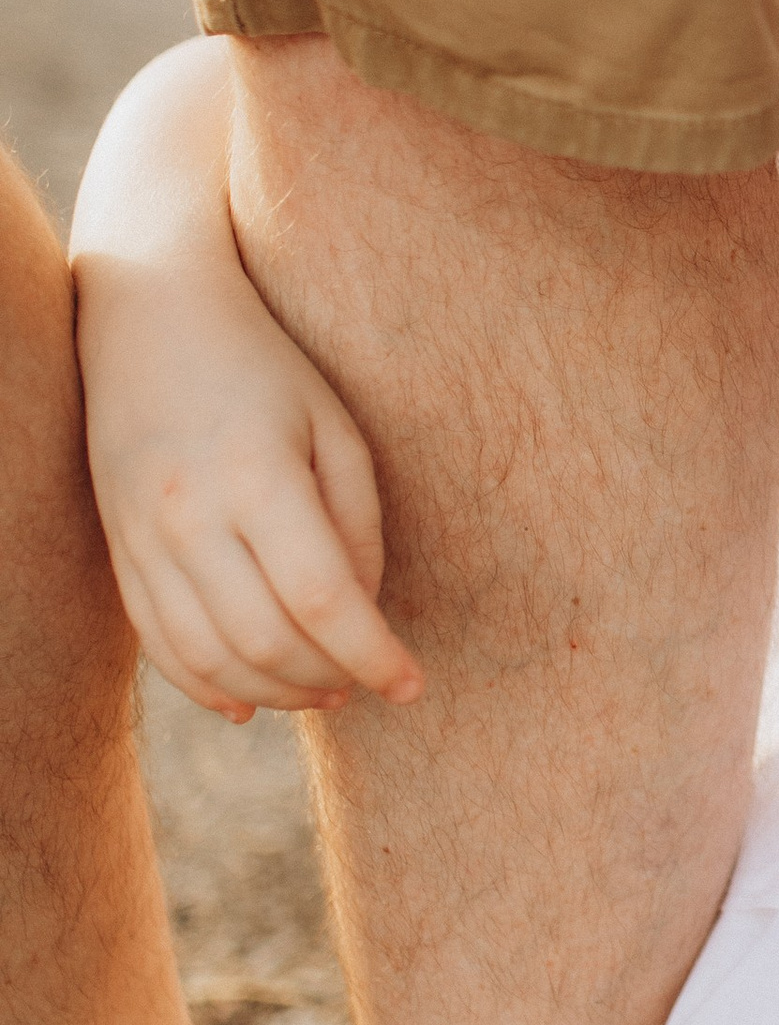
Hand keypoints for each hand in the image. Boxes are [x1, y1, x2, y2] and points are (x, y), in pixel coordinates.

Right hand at [79, 263, 421, 722]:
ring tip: (324, 692)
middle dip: (329, 678)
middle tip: (369, 682)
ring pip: (209, 657)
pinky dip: (206, 687)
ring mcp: (143, 539)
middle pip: (265, 640)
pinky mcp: (120, 551)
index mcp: (257, 477)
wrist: (149, 320)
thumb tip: (363, 611)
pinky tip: (250, 704)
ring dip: (274, 693)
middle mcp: (190, 517)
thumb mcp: (335, 426)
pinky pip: (159, 644)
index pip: (322, 599)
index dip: (373, 655)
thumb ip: (357, 523)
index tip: (413, 684)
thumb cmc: (264, 368)